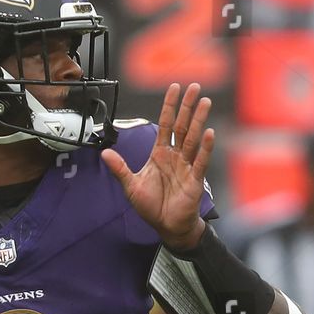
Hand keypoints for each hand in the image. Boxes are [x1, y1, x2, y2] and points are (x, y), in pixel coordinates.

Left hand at [102, 82, 212, 250]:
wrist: (167, 226)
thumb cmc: (152, 207)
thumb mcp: (131, 186)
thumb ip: (120, 169)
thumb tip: (104, 154)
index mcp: (160, 154)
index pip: (165, 124)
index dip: (169, 106)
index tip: (174, 88)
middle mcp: (175, 156)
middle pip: (182, 126)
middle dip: (187, 106)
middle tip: (194, 86)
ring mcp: (187, 166)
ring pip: (193, 138)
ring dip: (198, 120)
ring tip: (204, 102)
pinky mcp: (195, 180)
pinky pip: (200, 161)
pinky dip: (204, 147)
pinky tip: (209, 133)